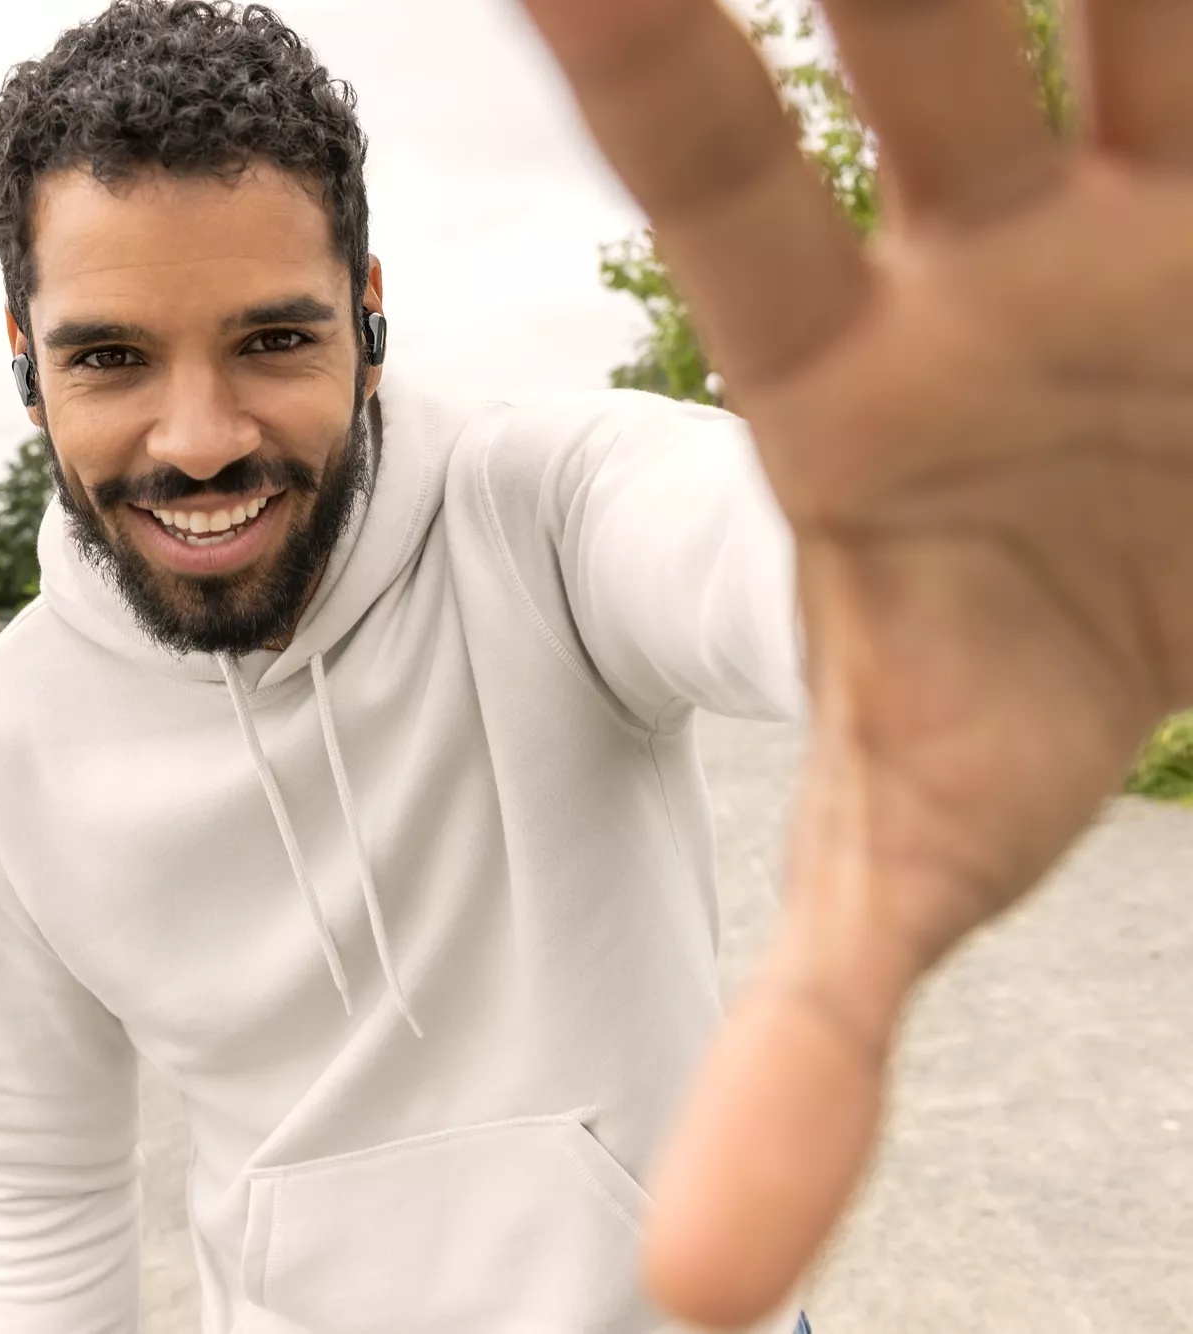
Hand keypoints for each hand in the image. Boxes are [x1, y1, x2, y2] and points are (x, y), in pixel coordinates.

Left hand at [514, 0, 1192, 1325]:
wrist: (1177, 591)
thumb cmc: (1027, 695)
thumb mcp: (910, 866)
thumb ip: (802, 1051)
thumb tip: (687, 1297)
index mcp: (854, 385)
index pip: (723, 193)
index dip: (645, 58)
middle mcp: (991, 250)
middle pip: (906, 35)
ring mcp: (1153, 196)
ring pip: (1113, 0)